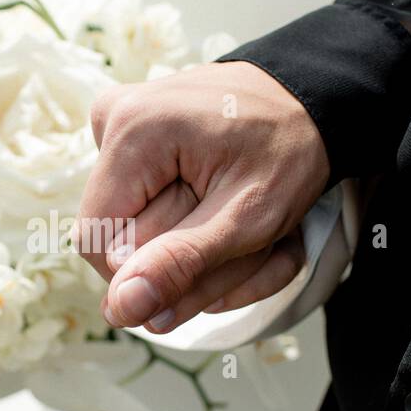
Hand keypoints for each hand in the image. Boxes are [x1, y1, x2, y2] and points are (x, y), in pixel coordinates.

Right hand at [74, 61, 329, 332]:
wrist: (312, 101)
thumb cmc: (291, 149)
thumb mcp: (250, 218)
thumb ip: (181, 263)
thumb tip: (119, 309)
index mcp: (133, 131)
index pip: (98, 246)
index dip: (152, 275)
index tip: (214, 263)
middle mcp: (114, 120)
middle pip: (122, 240)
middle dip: (191, 261)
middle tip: (255, 245)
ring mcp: (120, 126)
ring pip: (137, 231)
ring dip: (203, 252)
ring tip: (258, 234)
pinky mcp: (132, 140)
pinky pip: (147, 208)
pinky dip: (199, 230)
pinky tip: (238, 219)